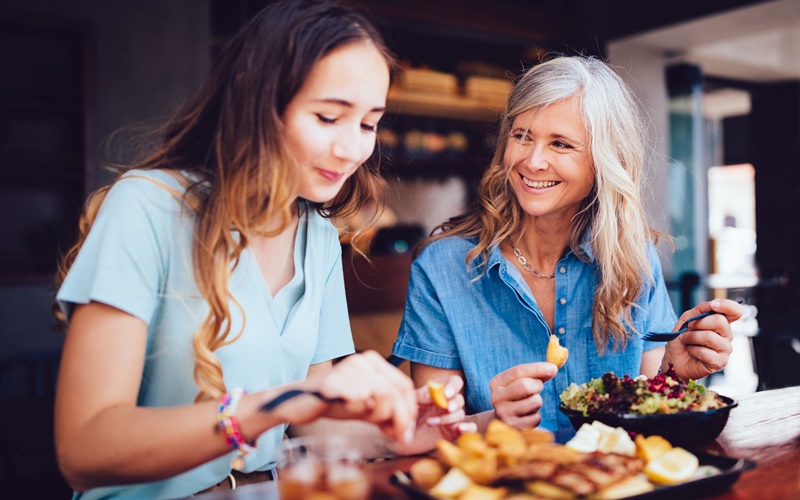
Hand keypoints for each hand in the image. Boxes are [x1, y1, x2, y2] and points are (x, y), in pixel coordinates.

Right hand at [288, 351, 417, 443]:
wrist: (298, 401)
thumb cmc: (333, 403)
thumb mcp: (365, 407)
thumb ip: (386, 414)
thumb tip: (406, 433)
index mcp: (372, 361)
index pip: (404, 385)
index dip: (409, 410)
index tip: (405, 429)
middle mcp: (363, 361)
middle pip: (397, 392)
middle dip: (401, 419)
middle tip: (396, 436)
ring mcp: (350, 370)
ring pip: (385, 397)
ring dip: (380, 416)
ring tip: (366, 419)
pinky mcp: (338, 384)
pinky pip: (363, 402)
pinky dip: (363, 414)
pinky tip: (352, 412)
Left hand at [394, 375, 476, 454]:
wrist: (402, 437)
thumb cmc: (406, 415)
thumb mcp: (410, 402)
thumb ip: (420, 395)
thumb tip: (432, 395)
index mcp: (439, 391)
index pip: (454, 382)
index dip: (453, 386)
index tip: (446, 394)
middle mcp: (447, 403)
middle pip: (459, 399)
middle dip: (454, 403)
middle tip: (446, 408)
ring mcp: (451, 418)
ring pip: (460, 414)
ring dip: (447, 418)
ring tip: (429, 422)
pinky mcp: (454, 432)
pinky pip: (469, 428)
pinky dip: (468, 427)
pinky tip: (460, 429)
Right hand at [489, 362, 557, 428]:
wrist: (502, 421)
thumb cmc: (516, 397)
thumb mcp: (519, 382)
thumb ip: (535, 374)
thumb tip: (552, 368)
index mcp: (496, 383)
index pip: (518, 371)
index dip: (538, 368)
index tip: (553, 368)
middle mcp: (497, 398)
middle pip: (525, 386)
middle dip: (537, 385)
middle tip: (538, 387)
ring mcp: (504, 414)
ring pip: (535, 401)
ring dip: (538, 401)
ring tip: (529, 403)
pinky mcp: (514, 427)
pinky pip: (536, 418)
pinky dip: (536, 415)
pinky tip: (527, 416)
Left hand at [663, 299, 743, 380]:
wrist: (674, 358)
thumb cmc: (682, 338)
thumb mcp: (687, 319)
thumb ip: (700, 309)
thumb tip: (712, 304)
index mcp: (722, 323)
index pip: (735, 311)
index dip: (727, 306)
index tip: (713, 305)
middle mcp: (727, 335)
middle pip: (720, 321)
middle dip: (698, 323)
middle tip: (688, 328)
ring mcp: (725, 349)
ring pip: (710, 337)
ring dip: (691, 337)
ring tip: (685, 340)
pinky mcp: (719, 362)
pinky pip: (705, 352)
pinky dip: (692, 350)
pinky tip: (691, 351)